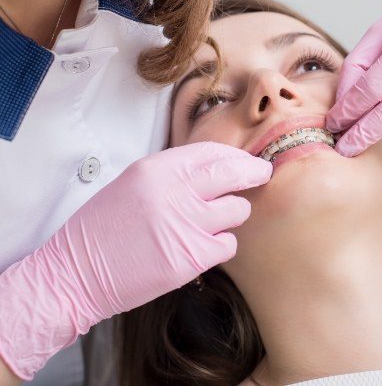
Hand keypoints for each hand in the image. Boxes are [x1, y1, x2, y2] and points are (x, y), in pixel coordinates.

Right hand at [0, 142, 271, 379]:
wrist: (75, 273)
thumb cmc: (103, 227)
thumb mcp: (133, 183)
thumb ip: (172, 173)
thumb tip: (213, 169)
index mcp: (156, 169)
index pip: (210, 152)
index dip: (233, 154)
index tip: (244, 159)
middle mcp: (174, 191)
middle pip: (233, 173)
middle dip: (254, 171)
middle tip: (262, 173)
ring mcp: (185, 225)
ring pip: (238, 210)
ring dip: (234, 213)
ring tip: (220, 219)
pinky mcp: (191, 258)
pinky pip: (229, 244)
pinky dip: (223, 244)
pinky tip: (207, 244)